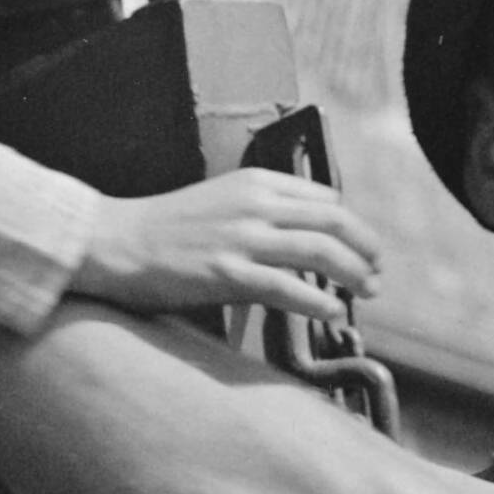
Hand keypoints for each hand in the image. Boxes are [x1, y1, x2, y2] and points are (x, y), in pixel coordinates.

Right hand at [73, 171, 382, 324]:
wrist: (115, 242)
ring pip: (320, 251)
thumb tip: (305, 236)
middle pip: (334, 221)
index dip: (353, 225)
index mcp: (255, 182)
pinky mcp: (226, 274)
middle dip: (366, 249)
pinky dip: (318, 300)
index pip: (325, 198)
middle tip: (377, 273)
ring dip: (354, 274)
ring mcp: (241, 239)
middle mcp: (254, 205)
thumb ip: (262, 210)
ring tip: (367, 291)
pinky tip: (331, 310)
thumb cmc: (165, 228)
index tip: (362, 248)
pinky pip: (288, 287)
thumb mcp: (220, 200)